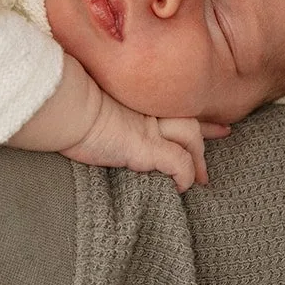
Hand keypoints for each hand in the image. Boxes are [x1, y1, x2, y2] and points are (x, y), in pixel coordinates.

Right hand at [60, 95, 228, 190]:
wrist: (60, 106)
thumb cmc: (64, 105)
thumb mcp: (86, 100)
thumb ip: (100, 103)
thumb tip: (98, 111)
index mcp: (134, 96)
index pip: (172, 101)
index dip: (191, 108)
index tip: (209, 115)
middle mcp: (146, 108)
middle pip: (187, 117)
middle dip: (207, 132)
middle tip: (224, 135)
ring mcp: (147, 126)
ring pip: (189, 137)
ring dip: (197, 158)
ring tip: (201, 178)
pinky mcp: (145, 147)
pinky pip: (178, 163)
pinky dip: (184, 175)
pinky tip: (183, 187)